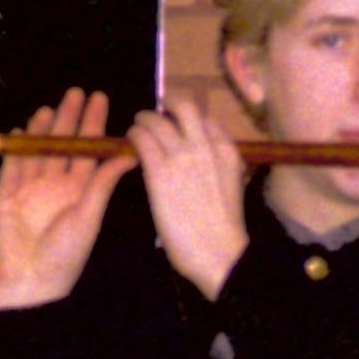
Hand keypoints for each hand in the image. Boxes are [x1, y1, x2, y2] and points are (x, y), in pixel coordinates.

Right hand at [0, 88, 132, 313]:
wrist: (29, 282)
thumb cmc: (65, 254)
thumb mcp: (89, 215)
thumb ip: (103, 182)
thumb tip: (130, 152)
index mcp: (79, 193)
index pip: (88, 152)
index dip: (93, 126)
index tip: (100, 99)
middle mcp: (55, 188)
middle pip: (62, 146)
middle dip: (69, 119)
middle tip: (77, 92)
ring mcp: (28, 191)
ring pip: (36, 152)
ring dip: (43, 129)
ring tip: (51, 106)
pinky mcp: (4, 197)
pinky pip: (10, 168)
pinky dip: (14, 149)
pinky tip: (21, 129)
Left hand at [130, 95, 248, 299]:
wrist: (218, 252)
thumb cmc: (223, 230)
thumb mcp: (230, 187)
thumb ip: (216, 168)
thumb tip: (198, 164)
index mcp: (226, 150)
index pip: (206, 120)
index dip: (189, 120)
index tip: (178, 127)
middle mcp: (206, 145)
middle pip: (185, 105)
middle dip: (167, 106)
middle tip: (155, 116)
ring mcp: (182, 155)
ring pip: (157, 120)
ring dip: (144, 120)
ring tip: (136, 127)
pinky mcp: (160, 170)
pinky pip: (142, 139)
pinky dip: (133, 135)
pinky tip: (129, 141)